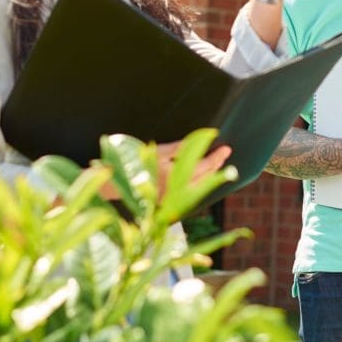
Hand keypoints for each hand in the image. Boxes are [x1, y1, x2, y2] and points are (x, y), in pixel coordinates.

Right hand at [96, 142, 230, 200]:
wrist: (114, 184)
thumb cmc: (134, 163)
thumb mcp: (158, 151)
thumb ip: (180, 148)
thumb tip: (200, 139)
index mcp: (176, 177)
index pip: (204, 166)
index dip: (217, 157)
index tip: (227, 148)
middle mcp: (177, 191)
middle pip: (204, 178)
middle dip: (216, 166)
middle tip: (224, 154)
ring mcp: (172, 199)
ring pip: (198, 187)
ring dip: (209, 175)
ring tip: (217, 164)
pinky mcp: (167, 203)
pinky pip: (188, 193)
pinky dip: (197, 184)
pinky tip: (200, 178)